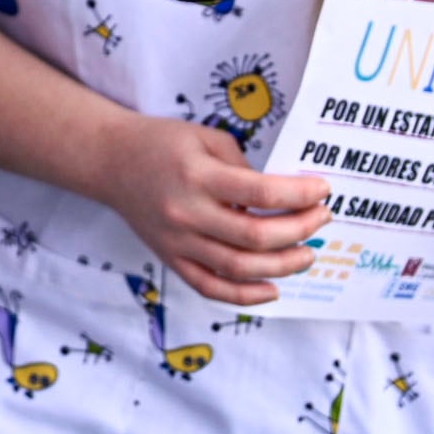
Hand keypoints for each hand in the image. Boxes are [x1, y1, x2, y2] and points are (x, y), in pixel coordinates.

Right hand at [95, 113, 324, 303]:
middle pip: (255, 236)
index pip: (261, 192)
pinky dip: (245, 296)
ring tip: (307, 254)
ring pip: (238, 268)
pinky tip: (273, 289)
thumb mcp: (206, 138)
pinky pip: (211, 288)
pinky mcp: (172, 259)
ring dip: (282, 266)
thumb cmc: (161, 143)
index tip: (323, 190)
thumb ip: (242, 167)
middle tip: (322, 219)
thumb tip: (276, 199)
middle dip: (299, 230)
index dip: (299, 194)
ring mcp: (178, 242)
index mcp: (198, 176)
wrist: (110, 162)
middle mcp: (187, 213)